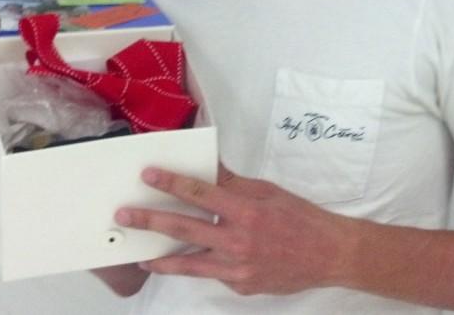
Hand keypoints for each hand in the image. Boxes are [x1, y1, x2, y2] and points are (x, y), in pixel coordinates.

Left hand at [115, 165, 353, 295]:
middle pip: (184, 229)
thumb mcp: (267, 191)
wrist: (329, 254)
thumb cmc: (300, 218)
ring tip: (140, 255)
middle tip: (124, 215)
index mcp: (246, 210)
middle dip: (150, 220)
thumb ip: (233, 183)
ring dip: (161, 258)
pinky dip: (198, 267)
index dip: (171, 183)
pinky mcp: (240, 286)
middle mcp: (238, 241)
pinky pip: (213, 274)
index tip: (149, 175)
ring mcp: (238, 268)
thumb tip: (208, 168)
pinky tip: (184, 263)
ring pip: (189, 263)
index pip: (200, 194)